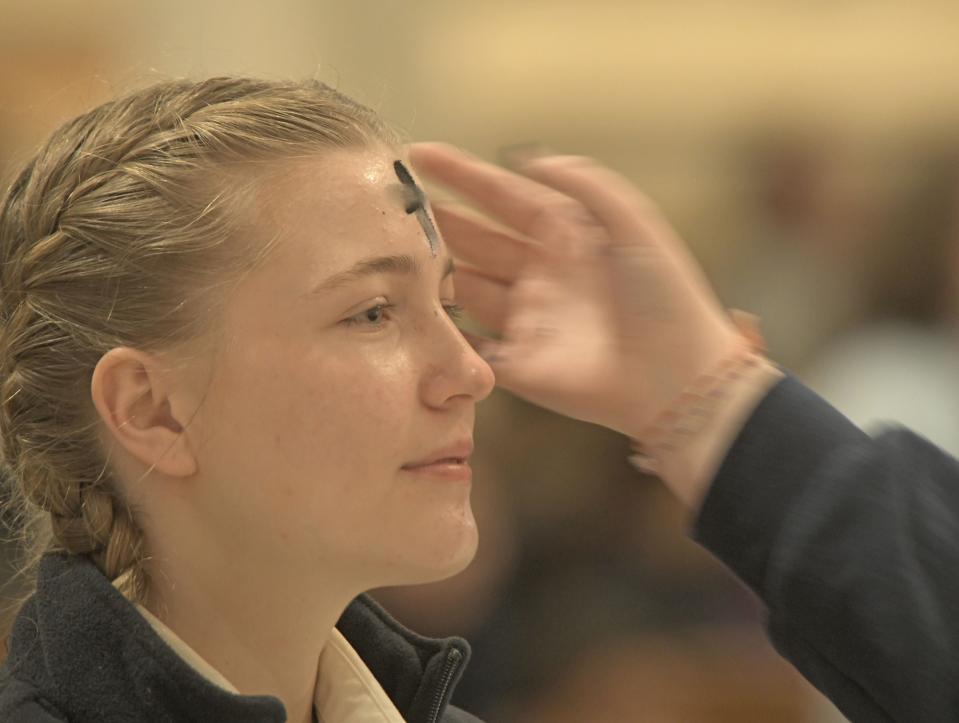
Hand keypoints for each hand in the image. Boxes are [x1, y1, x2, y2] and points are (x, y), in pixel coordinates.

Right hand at [409, 143, 741, 437]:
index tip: (419, 156)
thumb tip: (532, 160)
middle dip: (437, 221)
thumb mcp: (635, 224)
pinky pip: (472, 344)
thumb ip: (586, 184)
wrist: (679, 376)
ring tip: (394, 250)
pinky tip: (415, 310)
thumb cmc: (666, 298)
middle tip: (393, 204)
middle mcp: (542, 274)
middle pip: (477, 240)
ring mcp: (528, 319)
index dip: (463, 176)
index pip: (505, 197)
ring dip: (435, 270)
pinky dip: (445, 331)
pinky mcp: (520, 364)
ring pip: (467, 288)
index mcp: (567, 238)